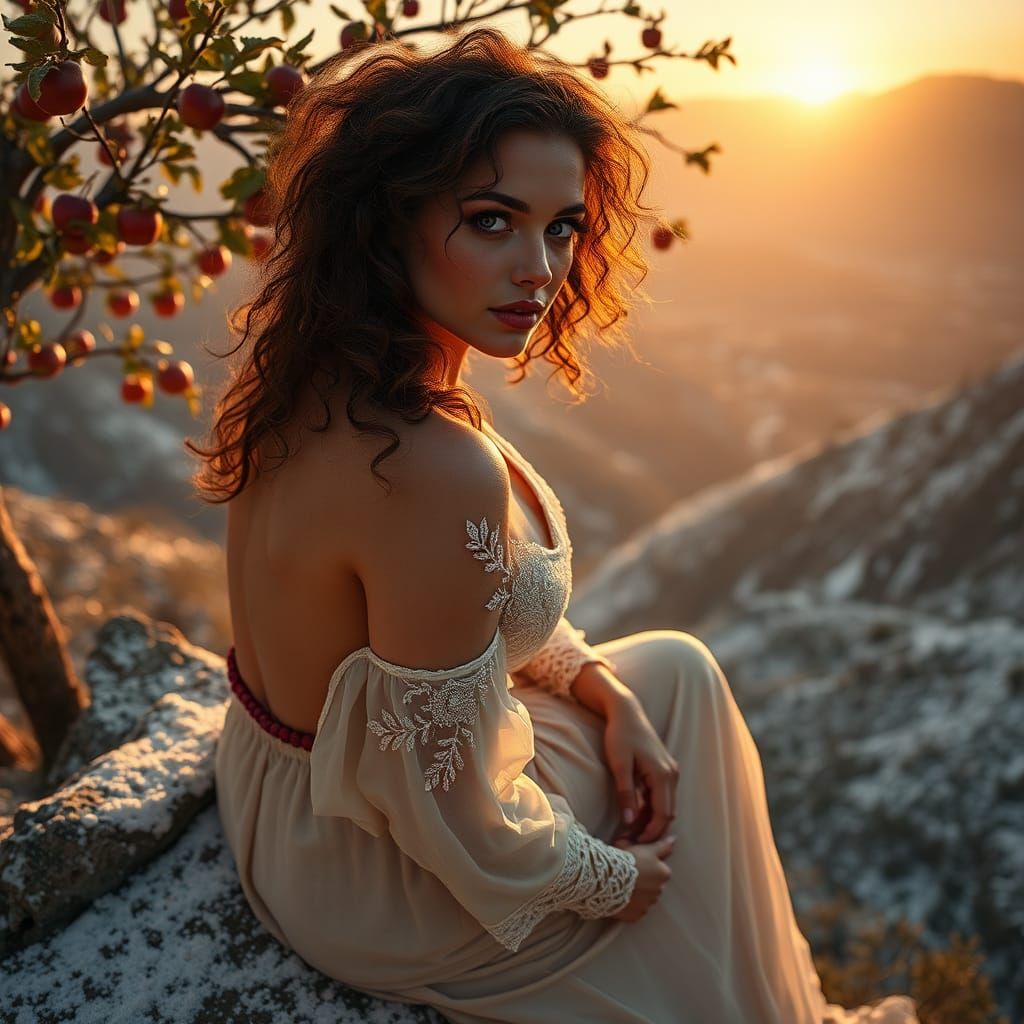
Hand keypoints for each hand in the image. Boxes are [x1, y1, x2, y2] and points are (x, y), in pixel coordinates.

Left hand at [601, 696, 678, 843]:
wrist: (626, 711)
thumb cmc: (621, 735)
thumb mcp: (619, 765)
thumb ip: (626, 794)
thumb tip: (629, 821)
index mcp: (663, 775)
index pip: (663, 814)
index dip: (651, 832)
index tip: (636, 844)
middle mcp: (672, 774)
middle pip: (668, 813)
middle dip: (652, 830)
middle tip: (631, 842)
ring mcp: (670, 771)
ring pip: (666, 805)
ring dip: (652, 819)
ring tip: (631, 831)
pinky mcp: (664, 768)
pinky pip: (662, 795)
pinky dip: (652, 807)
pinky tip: (635, 814)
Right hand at [607, 834, 674, 920]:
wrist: (608, 879)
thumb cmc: (628, 861)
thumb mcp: (647, 848)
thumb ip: (663, 846)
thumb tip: (673, 841)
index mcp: (663, 874)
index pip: (661, 870)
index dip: (648, 865)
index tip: (638, 862)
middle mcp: (659, 891)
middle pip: (653, 884)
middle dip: (645, 880)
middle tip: (629, 872)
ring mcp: (647, 904)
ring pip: (645, 897)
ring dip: (638, 893)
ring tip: (623, 884)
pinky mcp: (636, 915)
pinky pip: (635, 909)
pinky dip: (630, 905)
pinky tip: (621, 896)